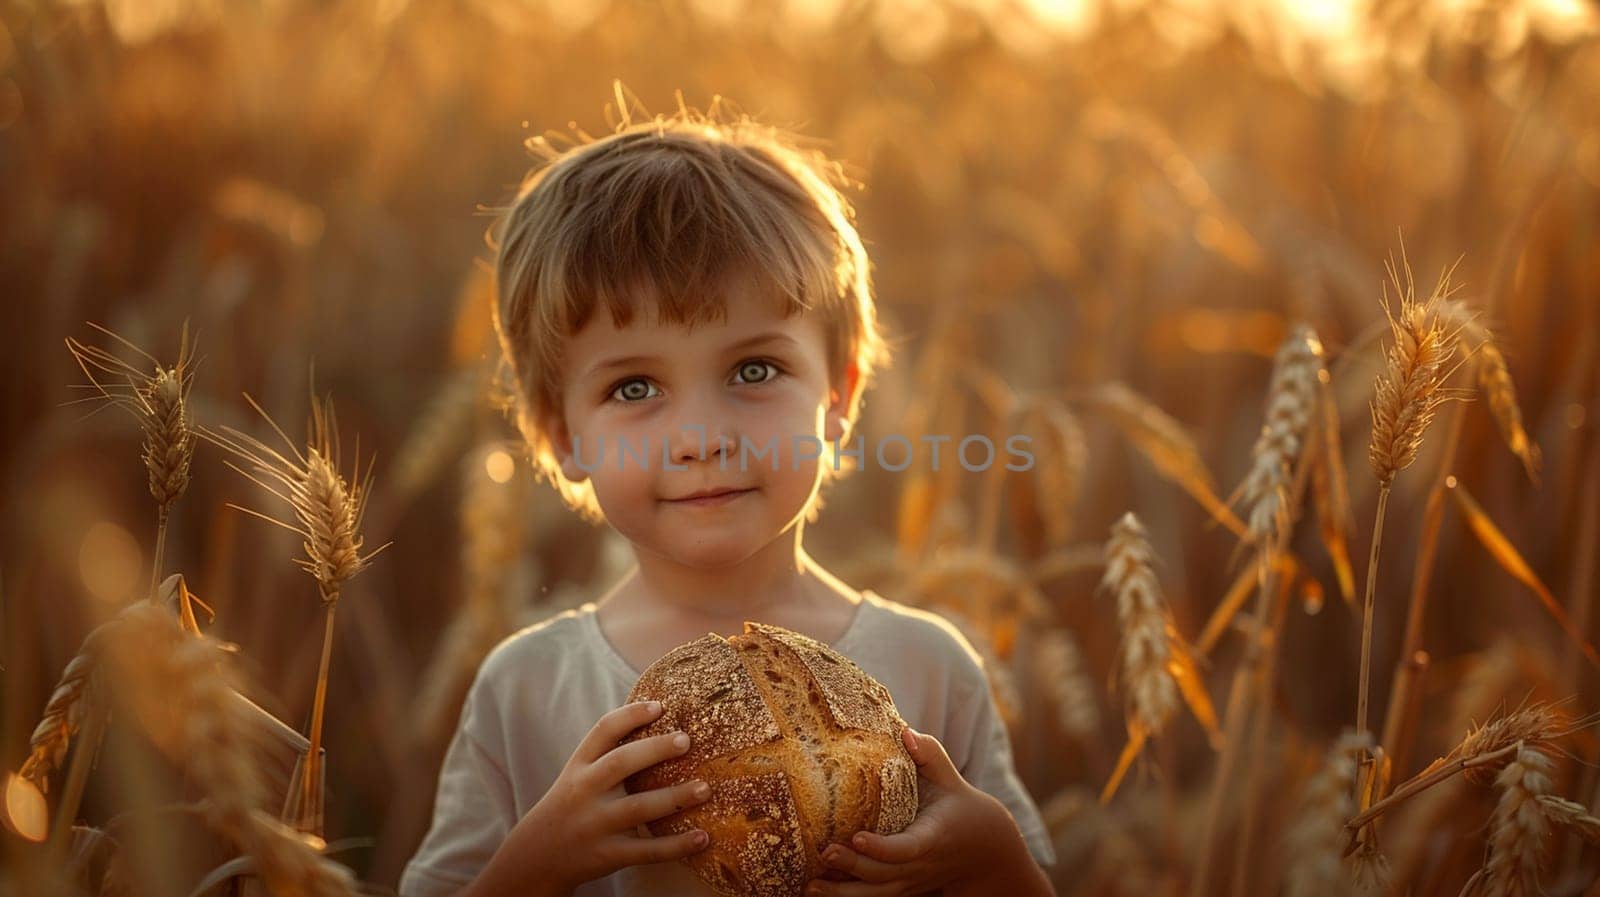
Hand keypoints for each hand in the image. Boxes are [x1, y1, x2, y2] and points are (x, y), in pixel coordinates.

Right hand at [488, 700, 712, 895]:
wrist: (537, 855)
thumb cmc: (572, 804)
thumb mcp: (579, 774)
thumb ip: (609, 753)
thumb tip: (660, 721)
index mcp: (579, 766)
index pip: (603, 731)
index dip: (631, 715)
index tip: (660, 705)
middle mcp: (585, 791)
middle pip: (620, 764)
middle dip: (655, 750)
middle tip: (687, 740)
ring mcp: (595, 824)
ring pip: (638, 808)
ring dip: (674, 798)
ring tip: (705, 789)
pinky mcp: (608, 854)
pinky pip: (646, 851)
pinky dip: (676, 846)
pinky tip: (703, 837)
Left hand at [804, 725, 1018, 896]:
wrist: (983, 849)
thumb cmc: (957, 804)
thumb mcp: (948, 776)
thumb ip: (929, 753)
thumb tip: (904, 732)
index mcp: (933, 835)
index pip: (907, 847)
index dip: (882, 847)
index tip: (856, 836)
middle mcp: (921, 865)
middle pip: (885, 874)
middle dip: (853, 867)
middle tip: (824, 852)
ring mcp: (912, 882)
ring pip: (877, 895)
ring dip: (843, 894)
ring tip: (811, 886)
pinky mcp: (903, 890)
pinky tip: (818, 891)